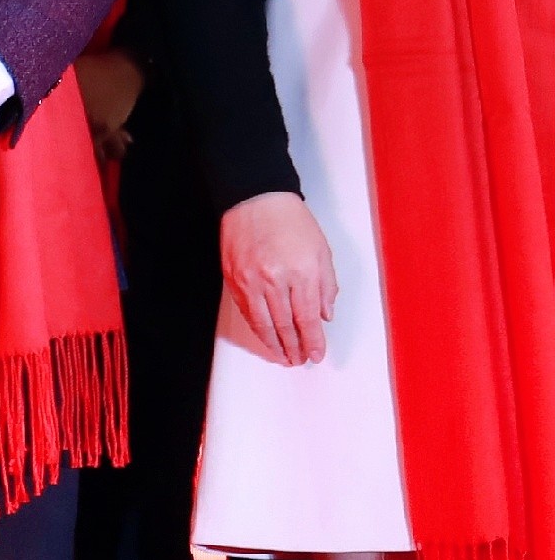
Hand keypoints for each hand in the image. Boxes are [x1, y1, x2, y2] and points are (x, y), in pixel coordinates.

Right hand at [219, 190, 336, 365]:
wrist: (255, 199)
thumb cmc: (290, 220)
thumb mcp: (322, 251)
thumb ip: (326, 286)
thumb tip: (324, 315)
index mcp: (301, 272)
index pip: (307, 319)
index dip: (313, 341)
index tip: (316, 354)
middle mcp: (274, 279)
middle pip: (285, 325)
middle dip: (294, 347)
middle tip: (300, 360)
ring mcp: (250, 280)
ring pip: (262, 323)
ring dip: (274, 344)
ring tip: (282, 356)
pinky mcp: (233, 277)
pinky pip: (246, 310)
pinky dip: (256, 326)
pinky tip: (264, 335)